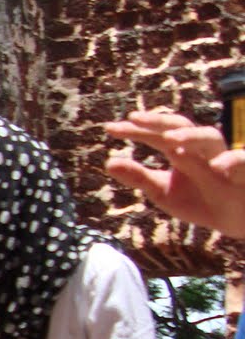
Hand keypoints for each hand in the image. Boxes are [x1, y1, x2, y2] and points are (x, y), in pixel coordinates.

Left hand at [106, 110, 244, 236]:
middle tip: (134, 118)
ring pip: (210, 138)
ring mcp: (223, 158)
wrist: (235, 219)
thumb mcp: (163, 192)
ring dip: (190, 137)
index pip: (156, 135)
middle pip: (182, 126)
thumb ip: (139, 177)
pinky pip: (242, 162)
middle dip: (159, 121)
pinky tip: (219, 168)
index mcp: (181, 151)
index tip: (109, 128)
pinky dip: (233, 162)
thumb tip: (108, 162)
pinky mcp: (244, 172)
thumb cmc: (199, 200)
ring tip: (170, 141)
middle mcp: (201, 149)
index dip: (134, 130)